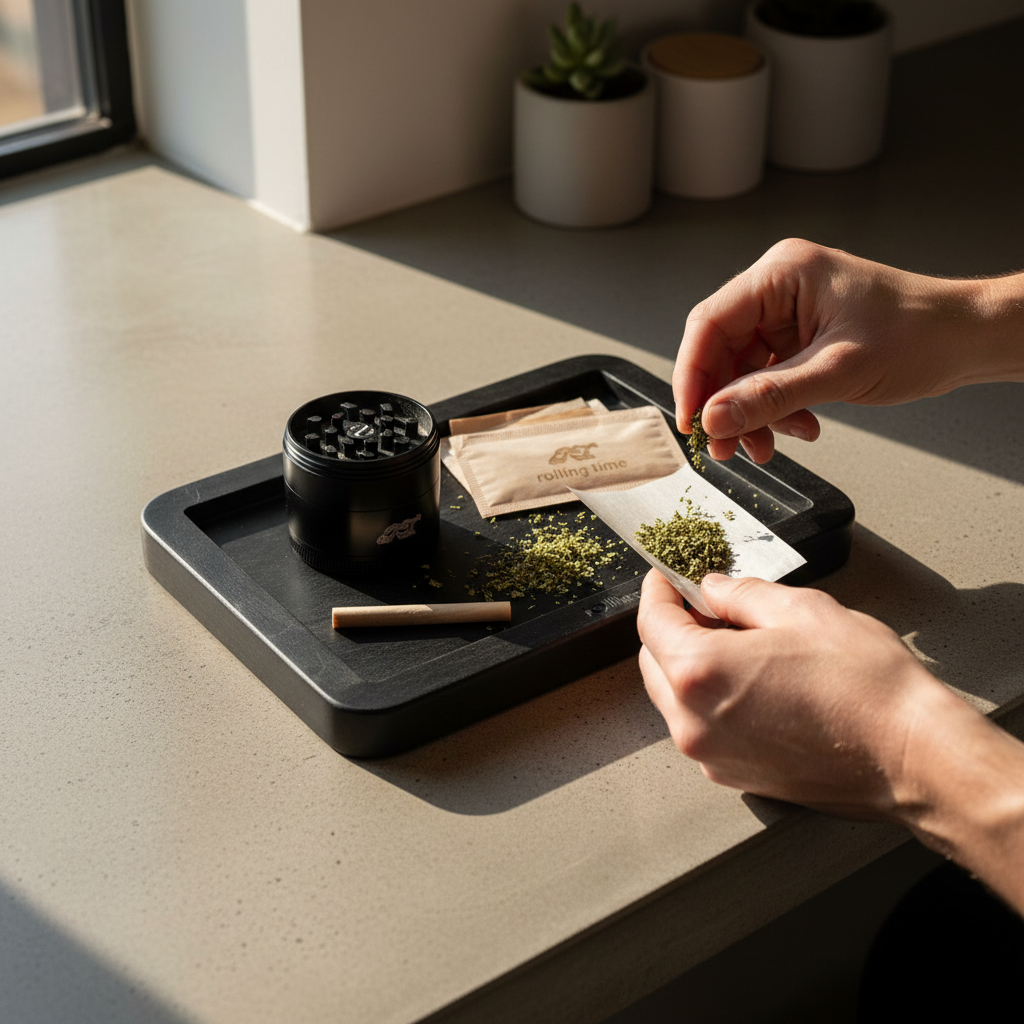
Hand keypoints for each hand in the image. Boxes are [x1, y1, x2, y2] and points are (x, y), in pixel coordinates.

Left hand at [636, 569, 941, 819]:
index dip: (659, 591)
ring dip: (689, 665)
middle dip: (672, 628)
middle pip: (654, 662)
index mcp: (700, 672)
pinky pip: (701, 727)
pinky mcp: (734, 775)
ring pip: (674, 697)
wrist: (913, 758)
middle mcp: (693, 721)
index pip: (651, 622)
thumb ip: (741, 595)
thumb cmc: (867, 687)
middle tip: (708, 605)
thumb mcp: (801, 610)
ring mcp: (711, 755)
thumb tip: (714, 589)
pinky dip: (709, 699)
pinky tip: (751, 681)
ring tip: (738, 642)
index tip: (668, 577)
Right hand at [674, 238, 1023, 462]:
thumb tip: (714, 419)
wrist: (966, 340)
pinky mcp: (801, 337)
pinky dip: (775, 409)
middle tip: (724, 446)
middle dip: (725, 404)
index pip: (709, 324)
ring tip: (767, 445)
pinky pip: (767, 378)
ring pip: (742, 371)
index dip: (692, 376)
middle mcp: (779, 288)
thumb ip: (769, 396)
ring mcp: (789, 313)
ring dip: (752, 413)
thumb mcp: (837, 371)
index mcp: (781, 274)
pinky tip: (798, 427)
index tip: (691, 420)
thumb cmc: (919, 333)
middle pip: (721, 351)